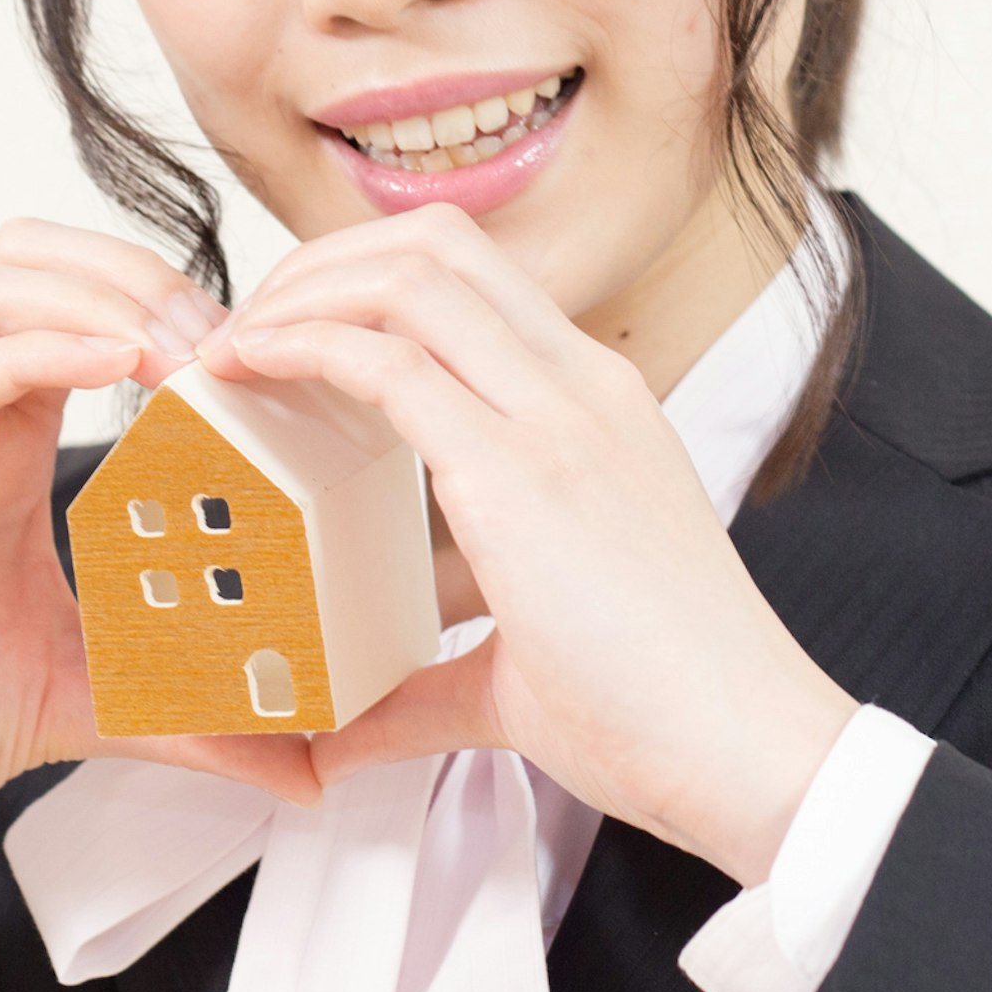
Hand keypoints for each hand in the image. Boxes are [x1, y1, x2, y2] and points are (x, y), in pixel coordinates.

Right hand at [0, 221, 326, 929]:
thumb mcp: (85, 702)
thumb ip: (191, 717)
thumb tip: (304, 768)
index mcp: (1, 441)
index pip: (85, 305)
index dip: (176, 306)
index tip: (262, 362)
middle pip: (41, 258)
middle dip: (147, 274)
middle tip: (232, 346)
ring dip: (107, 293)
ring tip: (187, 354)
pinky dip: (47, 347)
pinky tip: (122, 371)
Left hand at [199, 205, 856, 887]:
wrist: (755, 750)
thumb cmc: (668, 709)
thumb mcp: (527, 664)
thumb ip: (428, 685)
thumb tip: (337, 736)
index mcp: (597, 406)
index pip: (474, 278)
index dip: (367, 281)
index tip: (290, 340)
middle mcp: (582, 386)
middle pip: (436, 241)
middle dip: (320, 263)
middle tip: (249, 331)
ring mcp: (558, 418)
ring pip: (409, 273)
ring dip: (301, 292)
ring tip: (236, 348)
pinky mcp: (519, 473)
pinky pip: (389, 361)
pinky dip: (303, 348)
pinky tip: (250, 377)